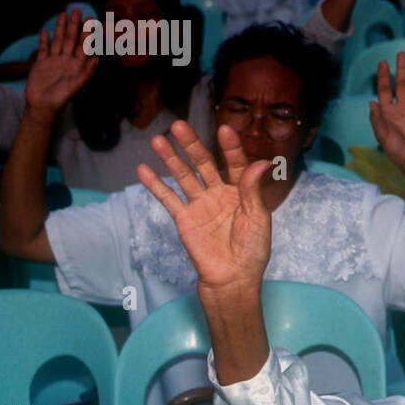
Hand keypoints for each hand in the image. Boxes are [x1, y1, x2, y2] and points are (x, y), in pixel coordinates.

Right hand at [25, 10, 96, 112]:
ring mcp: (54, 61)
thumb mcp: (75, 86)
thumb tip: (98, 59)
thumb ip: (86, 73)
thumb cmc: (60, 99)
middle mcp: (66, 61)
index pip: (84, 46)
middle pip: (71, 39)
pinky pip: (43, 49)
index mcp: (77, 65)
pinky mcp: (41, 64)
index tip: (91, 20)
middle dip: (74, 25)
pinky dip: (44, 40)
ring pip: (58, 40)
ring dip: (60, 28)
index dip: (88, 33)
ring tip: (62, 14)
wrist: (41, 106)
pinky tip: (45, 31)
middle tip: (77, 10)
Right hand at [136, 121, 271, 297]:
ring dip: (171, 158)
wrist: (233, 278)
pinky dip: (155, 185)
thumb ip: (253, 190)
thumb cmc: (252, 250)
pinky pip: (168, 198)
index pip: (235, 164)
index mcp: (241, 192)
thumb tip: (261, 162)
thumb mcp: (258, 218)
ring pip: (184, 176)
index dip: (230, 148)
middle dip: (192, 145)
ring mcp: (200, 205)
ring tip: (157, 140)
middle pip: (204, 164)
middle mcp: (219, 193)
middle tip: (179, 126)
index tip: (225, 130)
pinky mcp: (184, 219)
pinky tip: (143, 169)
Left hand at [370, 52, 404, 169]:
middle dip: (402, 69)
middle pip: (402, 84)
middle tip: (402, 53)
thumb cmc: (395, 149)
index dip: (384, 76)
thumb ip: (376, 120)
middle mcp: (401, 106)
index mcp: (387, 111)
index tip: (383, 63)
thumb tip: (370, 102)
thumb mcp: (382, 136)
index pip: (385, 89)